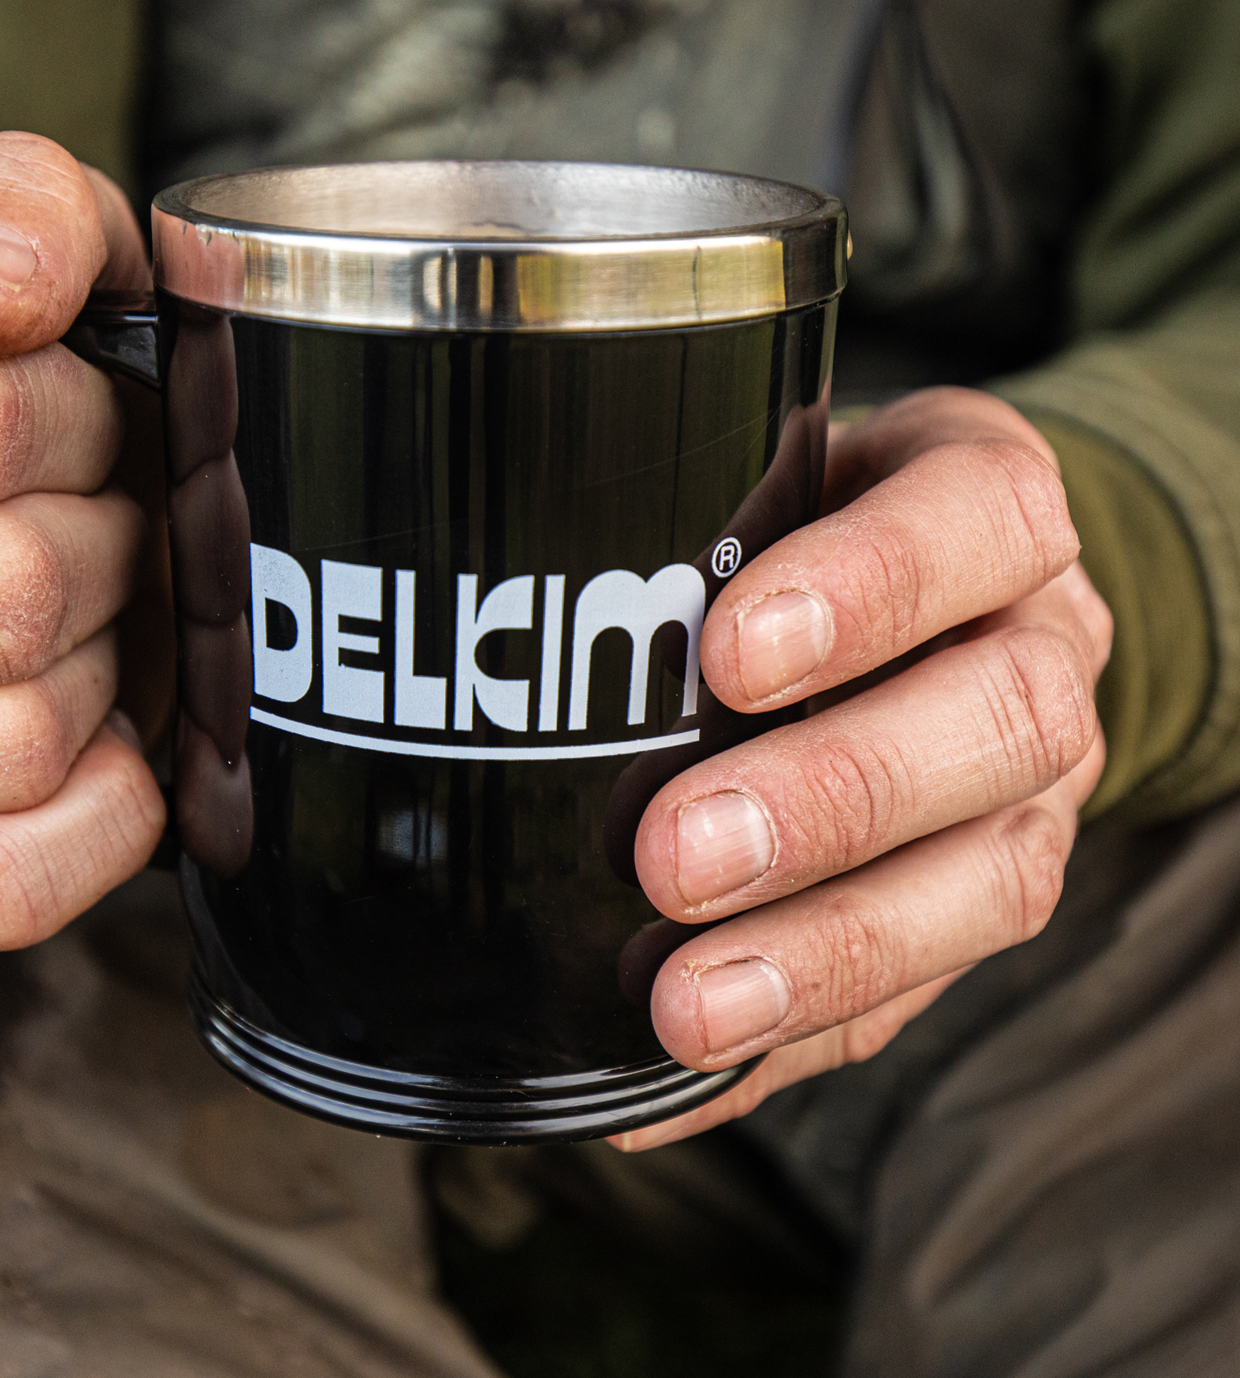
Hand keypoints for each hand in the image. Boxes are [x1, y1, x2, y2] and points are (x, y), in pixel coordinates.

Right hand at [0, 132, 165, 947]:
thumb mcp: (4, 238)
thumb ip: (12, 213)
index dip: (77, 428)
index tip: (78, 413)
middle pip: (0, 603)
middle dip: (100, 551)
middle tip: (93, 518)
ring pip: (5, 744)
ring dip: (92, 674)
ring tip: (77, 615)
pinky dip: (91, 822)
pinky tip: (98, 738)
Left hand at [615, 387, 1110, 1149]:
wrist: (929, 600)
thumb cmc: (812, 531)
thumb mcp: (772, 476)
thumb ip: (695, 524)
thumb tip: (513, 642)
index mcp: (989, 512)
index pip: (982, 519)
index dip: (870, 589)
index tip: (731, 654)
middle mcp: (1041, 648)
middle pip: (1003, 722)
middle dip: (835, 799)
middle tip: (677, 856)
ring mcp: (1031, 790)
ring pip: (993, 880)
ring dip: (828, 952)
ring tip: (684, 1007)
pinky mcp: (985, 899)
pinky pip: (920, 995)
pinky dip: (794, 1042)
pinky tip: (672, 1076)